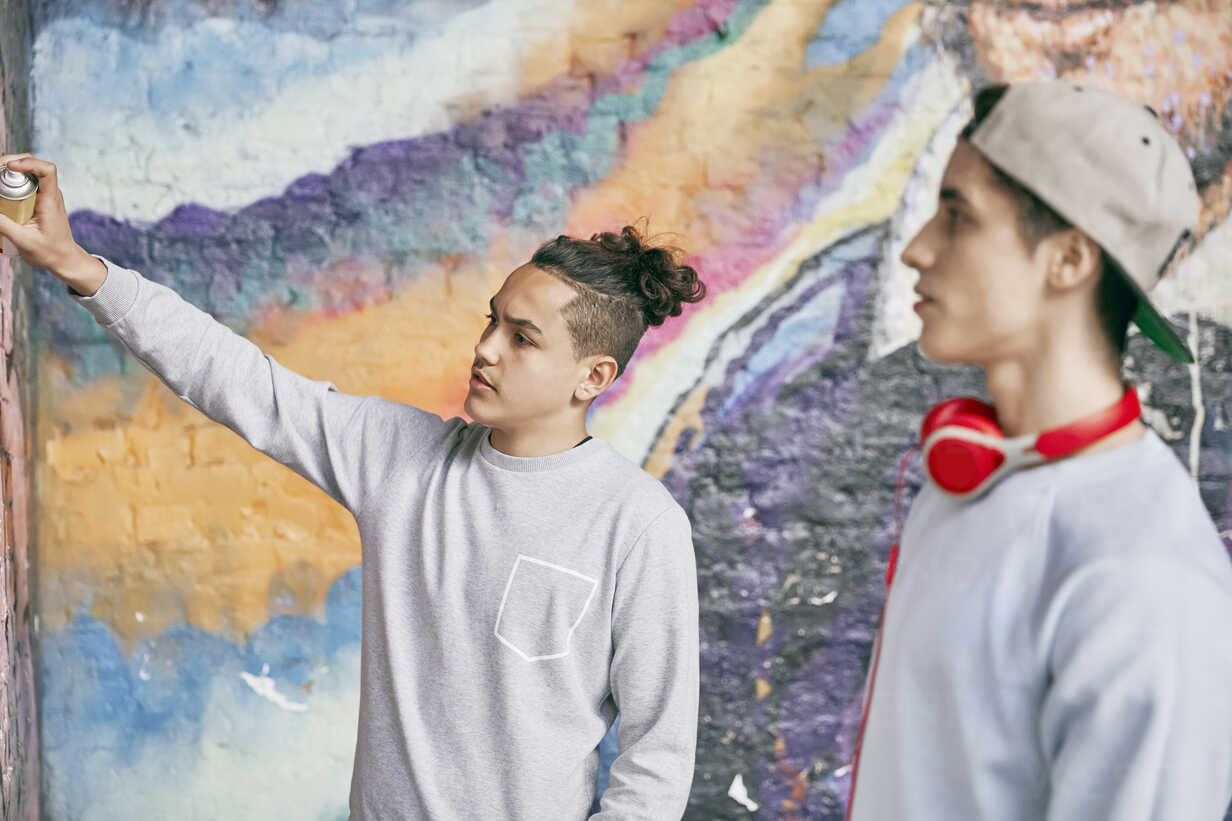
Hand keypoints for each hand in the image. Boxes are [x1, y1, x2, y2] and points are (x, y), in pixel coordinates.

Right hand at [0, 154, 105, 293]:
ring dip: (9, 171)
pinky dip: (11, 181)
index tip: (9, 166)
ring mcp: (45, 196)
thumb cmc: (50, 252)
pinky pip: (25, 183)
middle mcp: (50, 194)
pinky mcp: (39, 200)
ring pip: (27, 173)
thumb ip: (3, 225)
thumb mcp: (24, 241)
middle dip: (11, 162)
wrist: (63, 259)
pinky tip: (0, 187)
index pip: (47, 171)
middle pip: (33, 166)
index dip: (28, 163)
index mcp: (50, 201)